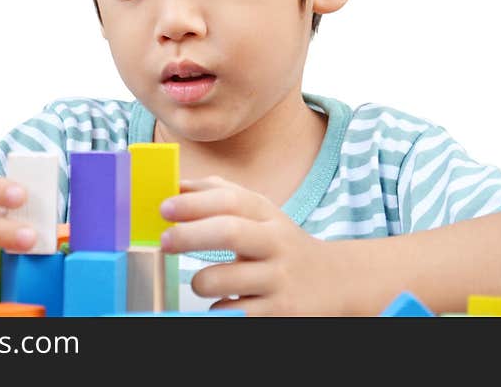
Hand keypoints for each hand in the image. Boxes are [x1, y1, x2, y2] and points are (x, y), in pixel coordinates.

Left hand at [159, 176, 334, 315]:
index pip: (231, 200)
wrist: (336, 283)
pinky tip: (224, 303)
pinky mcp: (279, 313)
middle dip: (189, 235)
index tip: (164, 208)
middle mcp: (276, 244)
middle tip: (165, 242)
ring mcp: (279, 280)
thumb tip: (177, 185)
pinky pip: (232, 314)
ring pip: (224, 280)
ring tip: (202, 282)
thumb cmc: (282, 246)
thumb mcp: (261, 215)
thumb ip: (221, 194)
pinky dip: (219, 310)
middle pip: (229, 232)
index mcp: (268, 216)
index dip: (194, 202)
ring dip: (201, 282)